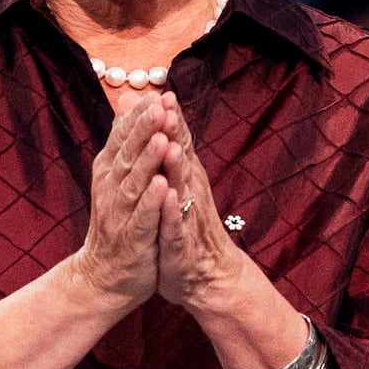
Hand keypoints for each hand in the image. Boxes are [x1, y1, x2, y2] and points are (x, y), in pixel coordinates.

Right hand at [71, 93, 170, 309]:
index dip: (138, 118)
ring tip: (163, 140)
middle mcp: (110, 188)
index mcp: (108, 171)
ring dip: (148, 162)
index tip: (156, 95)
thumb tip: (127, 101)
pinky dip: (151, 202)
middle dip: (144, 131)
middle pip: (127, 154)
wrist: (106, 275)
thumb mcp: (117, 177)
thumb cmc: (118, 223)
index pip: (122, 138)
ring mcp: (119, 214)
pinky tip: (163, 187)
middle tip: (159, 107)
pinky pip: (142, 217)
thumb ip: (123, 140)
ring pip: (134, 183)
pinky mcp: (132, 238)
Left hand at [154, 92, 245, 309]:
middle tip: (168, 105)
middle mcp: (189, 193)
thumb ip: (171, 152)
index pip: (180, 144)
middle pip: (183, 158)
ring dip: (176, 166)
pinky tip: (168, 196)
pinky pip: (175, 224)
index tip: (164, 91)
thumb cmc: (187, 227)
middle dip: (175, 133)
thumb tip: (163, 119)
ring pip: (181, 187)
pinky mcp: (180, 242)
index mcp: (185, 179)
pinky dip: (172, 210)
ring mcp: (186, 217)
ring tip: (170, 144)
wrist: (205, 277)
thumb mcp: (176, 187)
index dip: (172, 119)